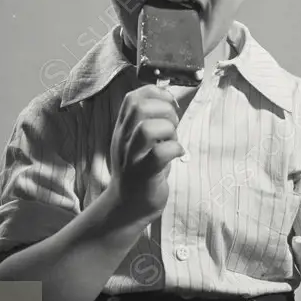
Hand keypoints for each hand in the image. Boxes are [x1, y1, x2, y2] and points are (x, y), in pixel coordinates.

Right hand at [105, 84, 182, 223]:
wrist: (127, 206)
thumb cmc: (140, 171)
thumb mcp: (136, 142)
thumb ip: (147, 122)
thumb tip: (171, 101)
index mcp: (123, 129)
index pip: (133, 97)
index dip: (157, 94)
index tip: (170, 105)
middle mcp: (124, 140)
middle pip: (139, 107)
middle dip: (165, 109)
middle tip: (173, 125)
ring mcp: (132, 157)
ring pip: (146, 128)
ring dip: (168, 129)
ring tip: (173, 140)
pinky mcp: (143, 174)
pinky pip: (159, 153)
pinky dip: (175, 148)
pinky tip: (178, 153)